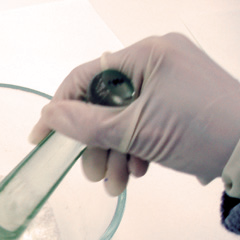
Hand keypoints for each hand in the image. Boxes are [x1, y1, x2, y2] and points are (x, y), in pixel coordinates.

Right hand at [30, 33, 239, 194]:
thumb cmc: (198, 132)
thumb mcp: (134, 131)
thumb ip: (84, 123)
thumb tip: (48, 114)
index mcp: (145, 55)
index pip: (86, 77)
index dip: (59, 109)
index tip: (41, 138)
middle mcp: (156, 60)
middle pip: (104, 102)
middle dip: (96, 144)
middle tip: (93, 174)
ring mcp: (170, 80)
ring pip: (124, 117)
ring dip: (115, 152)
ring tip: (117, 185)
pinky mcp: (180, 100)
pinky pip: (144, 120)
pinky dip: (136, 146)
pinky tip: (138, 170)